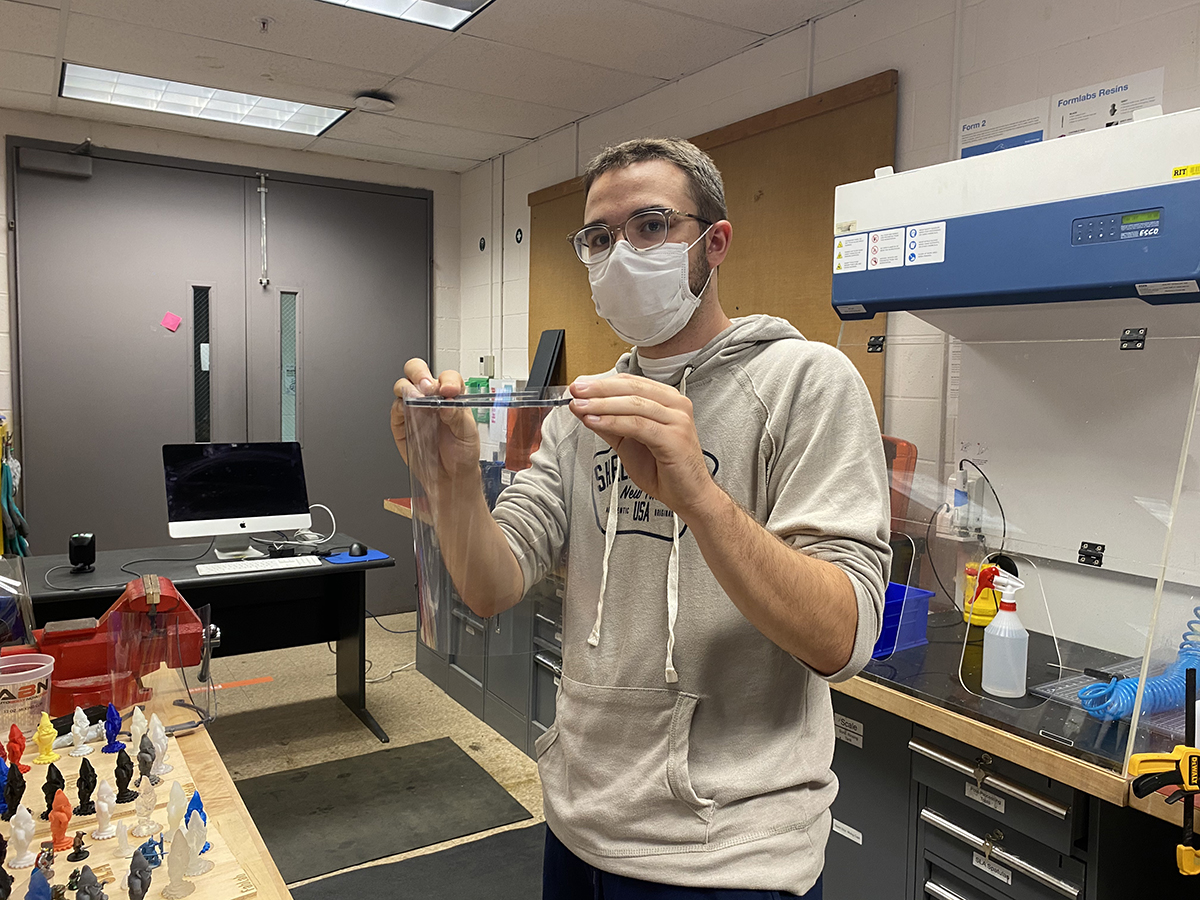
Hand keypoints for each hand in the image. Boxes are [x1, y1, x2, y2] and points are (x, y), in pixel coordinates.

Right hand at [391, 360, 480, 501]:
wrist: (452, 476)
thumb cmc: (462, 452)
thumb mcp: (468, 433)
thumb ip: (457, 415)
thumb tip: (447, 401)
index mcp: (450, 396)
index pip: (446, 376)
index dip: (447, 379)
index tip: (449, 390)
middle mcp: (430, 398)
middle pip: (418, 371)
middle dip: (419, 373)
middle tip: (427, 387)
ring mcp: (414, 409)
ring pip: (403, 385)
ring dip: (408, 388)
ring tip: (418, 400)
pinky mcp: (401, 423)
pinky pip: (395, 408)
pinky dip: (399, 406)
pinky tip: (407, 411)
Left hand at [569, 374, 716, 521]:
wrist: (689, 495)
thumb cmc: (665, 469)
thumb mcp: (629, 442)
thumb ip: (610, 424)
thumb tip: (584, 409)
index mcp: (667, 400)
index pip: (630, 382)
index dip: (602, 382)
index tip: (578, 386)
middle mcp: (676, 405)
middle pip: (631, 388)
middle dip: (599, 389)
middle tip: (575, 391)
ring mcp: (678, 419)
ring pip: (633, 404)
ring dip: (602, 405)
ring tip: (580, 407)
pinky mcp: (674, 437)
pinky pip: (638, 425)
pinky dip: (613, 422)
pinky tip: (595, 422)